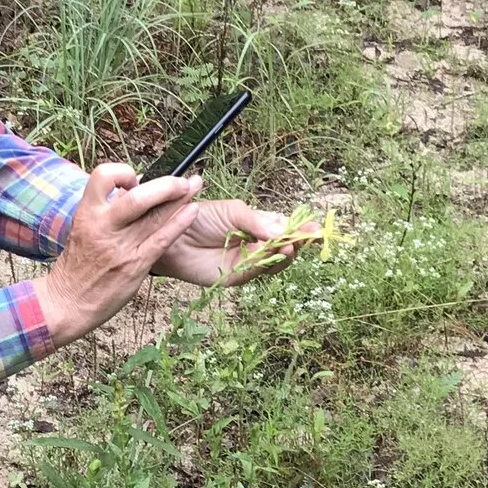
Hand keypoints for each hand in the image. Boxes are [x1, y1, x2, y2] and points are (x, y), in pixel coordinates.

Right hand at [33, 164, 198, 348]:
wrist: (67, 302)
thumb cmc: (75, 267)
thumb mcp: (81, 230)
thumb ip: (103, 212)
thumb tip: (128, 191)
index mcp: (87, 213)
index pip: (103, 176)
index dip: (123, 172)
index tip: (135, 180)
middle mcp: (104, 227)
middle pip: (138, 197)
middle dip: (165, 184)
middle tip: (181, 180)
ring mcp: (121, 247)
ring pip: (155, 216)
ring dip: (179, 198)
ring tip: (196, 185)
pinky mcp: (134, 266)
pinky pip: (161, 240)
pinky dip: (179, 223)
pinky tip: (193, 211)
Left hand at [154, 199, 300, 287]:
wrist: (171, 236)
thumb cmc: (198, 217)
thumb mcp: (232, 211)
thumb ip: (257, 221)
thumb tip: (283, 229)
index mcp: (257, 224)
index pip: (285, 227)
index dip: (300, 229)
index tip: (315, 228)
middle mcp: (256, 243)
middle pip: (285, 246)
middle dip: (299, 241)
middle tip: (310, 237)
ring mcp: (249, 261)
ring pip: (276, 261)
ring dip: (285, 253)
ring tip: (288, 244)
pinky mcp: (238, 276)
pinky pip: (258, 270)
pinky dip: (268, 262)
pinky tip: (273, 252)